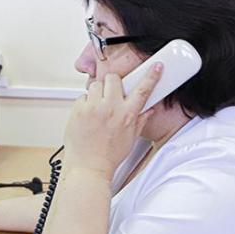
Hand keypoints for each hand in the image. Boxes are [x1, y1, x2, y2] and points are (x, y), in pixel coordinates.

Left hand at [64, 63, 162, 178]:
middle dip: (113, 84)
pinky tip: (87, 115)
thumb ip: (140, 120)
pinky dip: (84, 103)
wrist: (88, 167)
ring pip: (95, 85)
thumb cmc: (108, 156)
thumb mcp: (131, 138)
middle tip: (111, 95)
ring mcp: (93, 108)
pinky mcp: (78, 110)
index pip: (143, 90)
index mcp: (127, 115)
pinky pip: (82, 97)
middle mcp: (110, 108)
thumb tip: (149, 110)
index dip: (151, 76)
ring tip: (98, 107)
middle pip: (114, 79)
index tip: (156, 66)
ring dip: (97, 92)